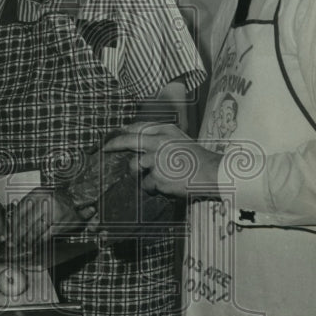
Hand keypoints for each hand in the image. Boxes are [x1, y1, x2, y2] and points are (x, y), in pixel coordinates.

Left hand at [10, 187, 82, 256]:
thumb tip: (11, 225)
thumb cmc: (55, 200)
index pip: (19, 211)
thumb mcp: (39, 198)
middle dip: (17, 236)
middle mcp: (45, 201)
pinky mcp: (61, 224)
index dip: (12, 225)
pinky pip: (45, 236)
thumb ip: (26, 208)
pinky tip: (32, 247)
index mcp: (37, 194)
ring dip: (26, 241)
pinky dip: (38, 243)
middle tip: (11, 244)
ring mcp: (54, 213)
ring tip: (19, 247)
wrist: (76, 200)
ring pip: (35, 230)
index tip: (8, 234)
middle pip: (26, 222)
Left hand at [102, 123, 221, 197]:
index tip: (112, 136)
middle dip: (114, 144)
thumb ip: (160, 138)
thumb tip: (137, 141)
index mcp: (165, 131)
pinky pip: (146, 184)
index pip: (138, 128)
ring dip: (141, 174)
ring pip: (135, 167)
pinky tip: (166, 185)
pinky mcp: (157, 177)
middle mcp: (158, 142)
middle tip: (104, 148)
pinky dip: (153, 187)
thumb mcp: (179, 139)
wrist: (211, 173)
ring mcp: (156, 160)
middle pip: (128, 141)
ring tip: (159, 176)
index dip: (123, 132)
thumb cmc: (196, 159)